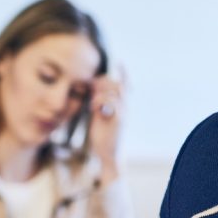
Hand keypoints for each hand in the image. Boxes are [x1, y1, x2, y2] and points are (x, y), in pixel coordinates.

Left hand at [89, 65, 125, 183]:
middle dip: (104, 82)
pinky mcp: (119, 120)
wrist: (109, 155)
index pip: (125, 84)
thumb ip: (99, 102)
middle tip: (92, 88)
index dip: (124, 73)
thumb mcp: (100, 116)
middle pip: (119, 84)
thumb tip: (93, 90)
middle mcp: (125, 107)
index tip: (120, 62)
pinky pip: (113, 103)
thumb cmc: (103, 136)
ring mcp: (124, 113)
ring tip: (92, 101)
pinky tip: (94, 108)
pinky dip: (101, 101)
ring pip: (116, 91)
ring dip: (101, 92)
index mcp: (122, 105)